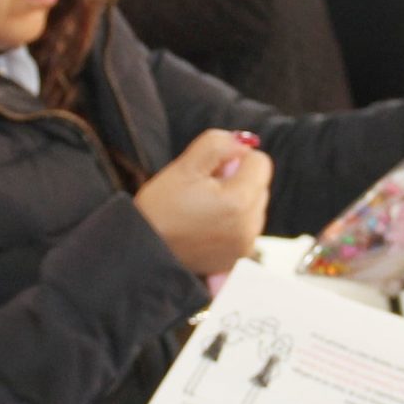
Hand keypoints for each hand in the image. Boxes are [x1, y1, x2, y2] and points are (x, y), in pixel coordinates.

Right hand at [134, 129, 271, 274]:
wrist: (143, 252)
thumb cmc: (160, 209)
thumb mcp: (185, 166)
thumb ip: (218, 144)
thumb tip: (242, 143)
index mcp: (239, 201)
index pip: (260, 162)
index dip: (235, 159)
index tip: (211, 170)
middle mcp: (249, 226)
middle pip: (259, 185)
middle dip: (236, 181)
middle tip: (202, 191)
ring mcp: (244, 246)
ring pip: (253, 207)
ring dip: (234, 203)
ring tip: (201, 211)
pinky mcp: (236, 260)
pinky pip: (244, 229)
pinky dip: (230, 224)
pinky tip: (204, 228)